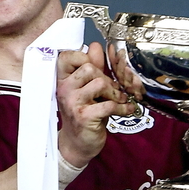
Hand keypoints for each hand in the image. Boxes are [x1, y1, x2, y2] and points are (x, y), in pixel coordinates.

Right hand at [56, 42, 136, 166]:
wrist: (77, 144)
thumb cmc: (83, 114)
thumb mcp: (87, 89)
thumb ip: (93, 68)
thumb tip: (96, 45)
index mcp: (62, 80)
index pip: (67, 56)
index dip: (84, 57)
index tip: (96, 68)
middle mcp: (64, 89)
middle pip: (90, 68)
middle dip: (107, 79)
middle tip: (112, 91)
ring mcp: (72, 103)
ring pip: (100, 83)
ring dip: (115, 92)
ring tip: (118, 100)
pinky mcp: (84, 116)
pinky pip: (109, 104)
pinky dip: (122, 107)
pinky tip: (127, 110)